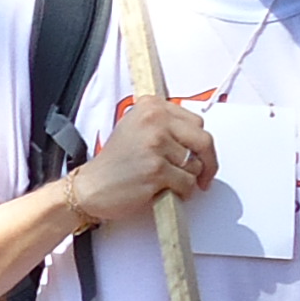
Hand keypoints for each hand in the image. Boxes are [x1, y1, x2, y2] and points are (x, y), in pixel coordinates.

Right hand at [72, 95, 216, 222]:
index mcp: (151, 106)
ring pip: (196, 166)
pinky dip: (181, 193)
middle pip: (203, 141)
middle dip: (208, 163)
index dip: (200, 143)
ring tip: (167, 181)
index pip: (196, 122)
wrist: (91, 186)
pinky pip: (187, 184)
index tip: (199, 156)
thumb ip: (166, 125)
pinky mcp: (157, 170)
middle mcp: (154, 121)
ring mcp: (155, 145)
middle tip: (204, 176)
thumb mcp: (136, 128)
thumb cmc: (115, 162)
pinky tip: (164, 191)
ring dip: (188, 180)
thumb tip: (197, 138)